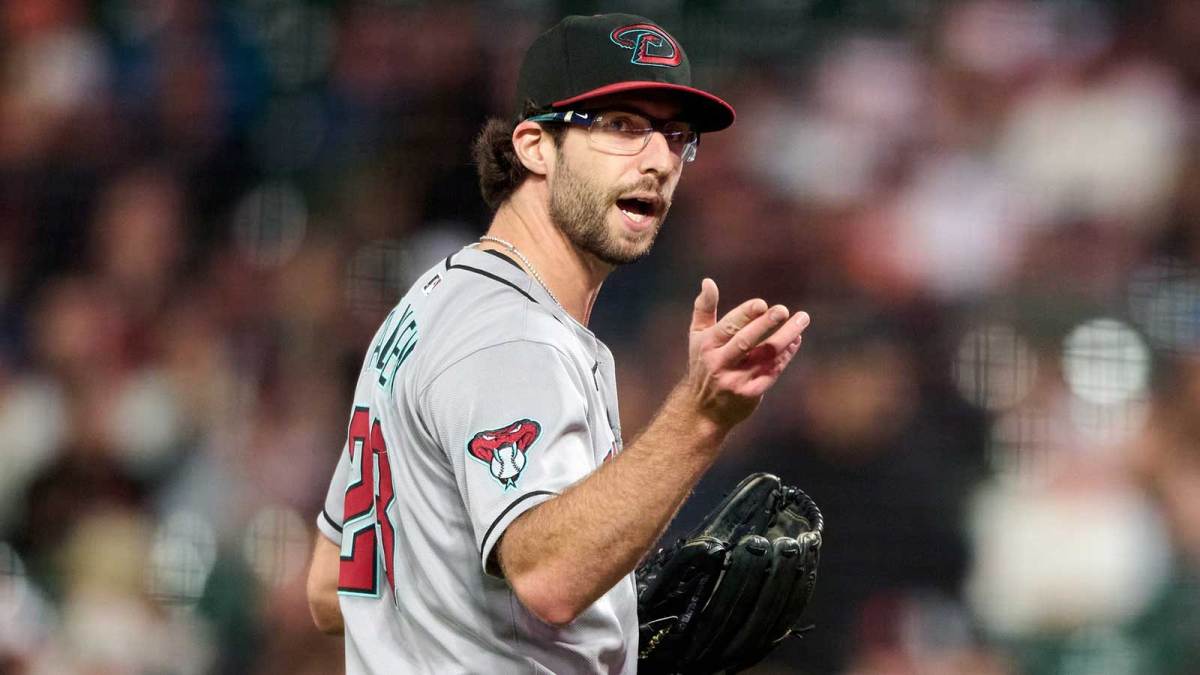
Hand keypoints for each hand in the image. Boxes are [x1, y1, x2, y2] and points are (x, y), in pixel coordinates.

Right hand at [684, 278, 808, 428]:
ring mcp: (735, 379)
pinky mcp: (749, 394)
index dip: (745, 314)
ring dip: (786, 337)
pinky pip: (772, 371)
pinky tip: (796, 341)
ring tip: (802, 320)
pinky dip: (786, 356)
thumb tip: (708, 281)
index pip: (728, 327)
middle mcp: (720, 362)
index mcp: (708, 345)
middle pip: (746, 341)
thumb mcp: (697, 337)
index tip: (762, 304)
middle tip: (784, 310)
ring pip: (765, 356)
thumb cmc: (703, 364)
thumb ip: (704, 308)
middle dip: (766, 324)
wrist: (702, 410)